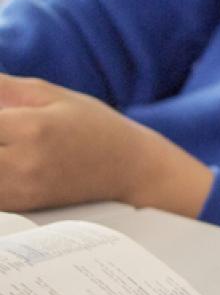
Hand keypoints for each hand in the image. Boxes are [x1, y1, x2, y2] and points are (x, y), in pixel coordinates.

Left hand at [0, 74, 212, 216]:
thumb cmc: (94, 127)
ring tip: (5, 140)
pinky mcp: (18, 207)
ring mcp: (19, 191)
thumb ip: (2, 87)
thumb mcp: (52, 96)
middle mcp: (22, 164)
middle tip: (1, 127)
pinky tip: (6, 156)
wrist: (131, 169)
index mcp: (31, 129)